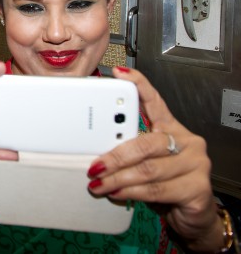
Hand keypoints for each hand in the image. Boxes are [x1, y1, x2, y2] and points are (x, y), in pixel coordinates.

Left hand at [88, 67, 219, 251]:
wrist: (192, 214)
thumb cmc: (164, 183)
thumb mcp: (143, 161)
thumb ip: (126, 150)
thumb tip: (91, 149)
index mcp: (170, 128)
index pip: (155, 101)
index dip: (138, 86)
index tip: (119, 74)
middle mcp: (186, 142)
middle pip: (147, 142)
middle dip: (115, 156)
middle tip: (94, 165)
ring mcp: (196, 164)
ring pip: (149, 168)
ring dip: (118, 178)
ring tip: (99, 183)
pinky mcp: (198, 187)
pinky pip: (157, 189)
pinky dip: (132, 192)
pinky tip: (118, 193)